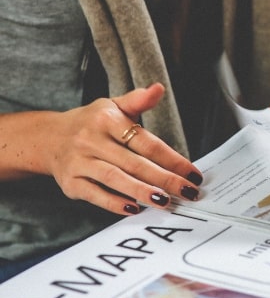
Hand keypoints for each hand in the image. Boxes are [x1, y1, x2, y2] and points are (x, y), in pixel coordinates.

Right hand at [42, 83, 202, 214]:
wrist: (48, 138)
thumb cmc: (91, 123)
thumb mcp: (113, 106)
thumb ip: (138, 100)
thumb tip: (158, 89)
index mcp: (107, 120)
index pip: (146, 142)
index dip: (172, 159)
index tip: (192, 173)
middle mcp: (91, 140)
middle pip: (134, 163)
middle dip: (164, 179)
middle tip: (187, 191)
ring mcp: (79, 162)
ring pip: (115, 179)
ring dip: (142, 192)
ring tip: (165, 202)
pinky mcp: (70, 183)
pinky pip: (94, 195)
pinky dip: (114, 203)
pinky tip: (134, 208)